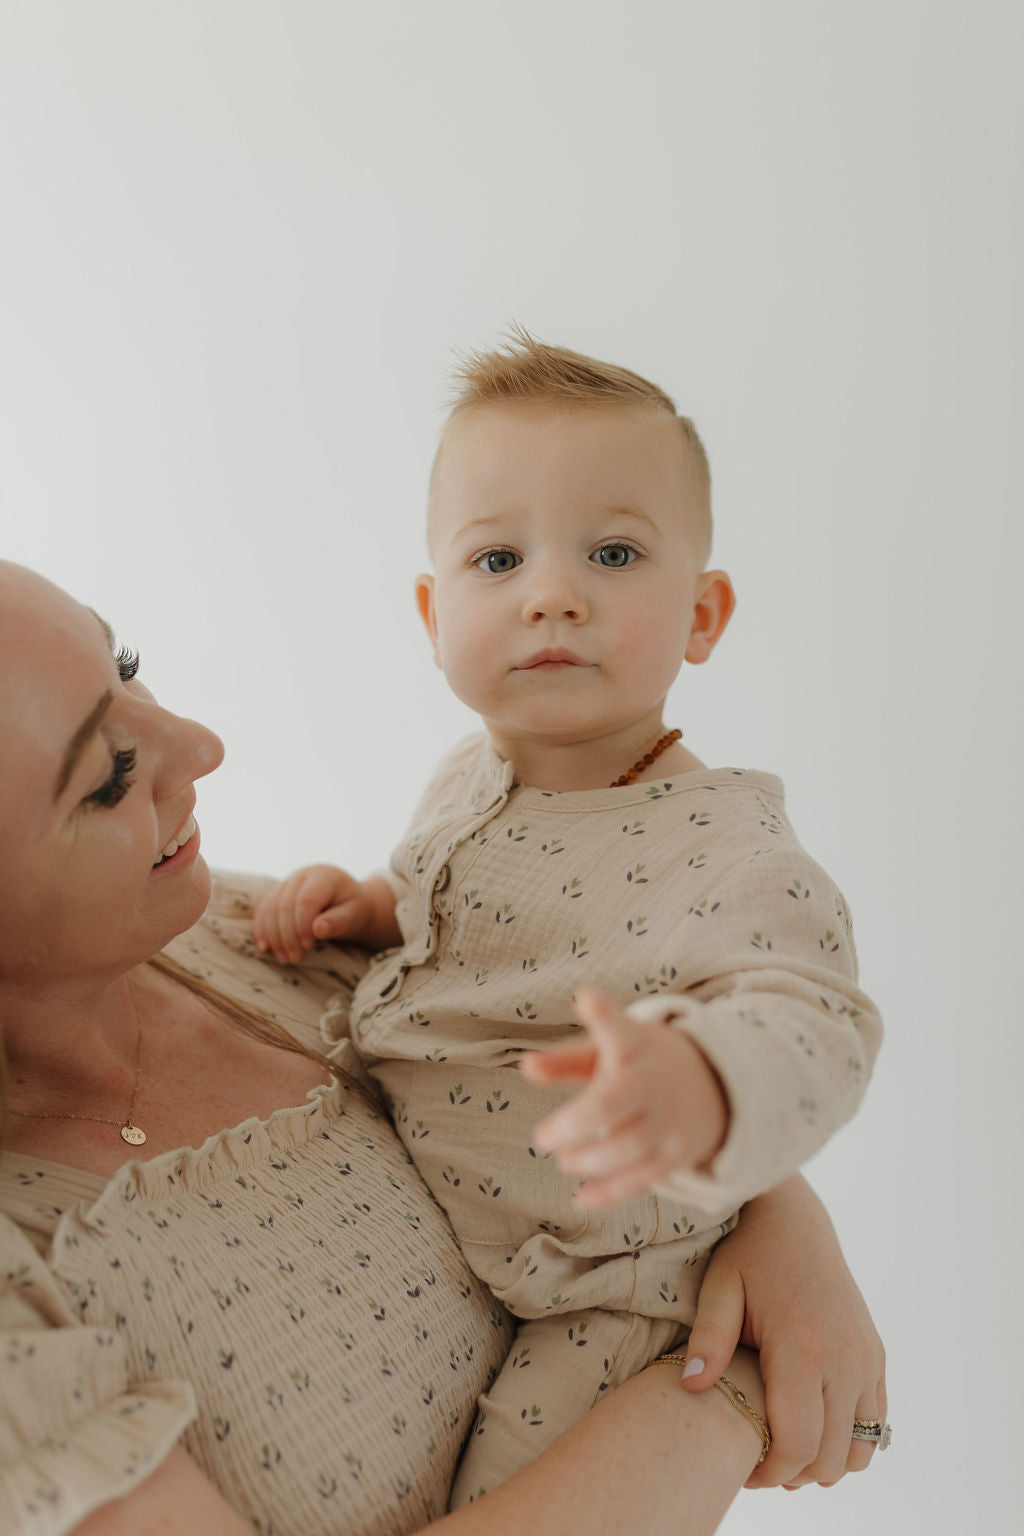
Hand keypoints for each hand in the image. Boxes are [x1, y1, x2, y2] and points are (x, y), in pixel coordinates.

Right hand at [253, 864, 386, 962]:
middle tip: (294, 959)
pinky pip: (263, 911)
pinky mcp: (278, 894)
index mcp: (323, 876)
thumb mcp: (354, 916)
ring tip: (284, 959)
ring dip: (273, 936)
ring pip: (270, 908)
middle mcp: (302, 876)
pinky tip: (265, 948)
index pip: (305, 900)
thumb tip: (318, 929)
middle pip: (285, 905)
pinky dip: (261, 930)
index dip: (302, 925)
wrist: (350, 903)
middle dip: (287, 935)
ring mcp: (287, 883)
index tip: (307, 946)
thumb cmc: (354, 910)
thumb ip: (338, 921)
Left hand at [521, 987, 727, 1206]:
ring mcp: (669, 1119)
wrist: (711, 1085)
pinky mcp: (677, 1154)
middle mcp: (653, 1081)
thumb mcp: (608, 1051)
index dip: (603, 1016)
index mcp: (634, 1045)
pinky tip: (582, 1198)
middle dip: (572, 1125)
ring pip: (625, 1147)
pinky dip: (610, 1193)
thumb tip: (525, 1066)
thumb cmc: (640, 1063)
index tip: (588, 999)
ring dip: (587, 1160)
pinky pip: (643, 1178)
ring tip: (564, 1160)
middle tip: (542, 1138)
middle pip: (610, 1103)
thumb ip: (566, 1060)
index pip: (619, 1029)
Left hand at [680, 1175, 886, 1489]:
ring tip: (785, 1448)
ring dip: (824, 1462)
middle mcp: (845, 1358)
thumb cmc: (750, 1253)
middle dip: (794, 1474)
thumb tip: (693, 1385)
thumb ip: (709, 1337)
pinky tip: (813, 1427)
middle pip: (829, 1457)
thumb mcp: (720, 1287)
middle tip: (759, 1462)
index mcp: (803, 1347)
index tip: (744, 1471)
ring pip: (858, 1450)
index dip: (770, 1472)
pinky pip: (874, 1425)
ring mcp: (866, 1359)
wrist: (797, 1221)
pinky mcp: (875, 1356)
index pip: (798, 1444)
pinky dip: (849, 1441)